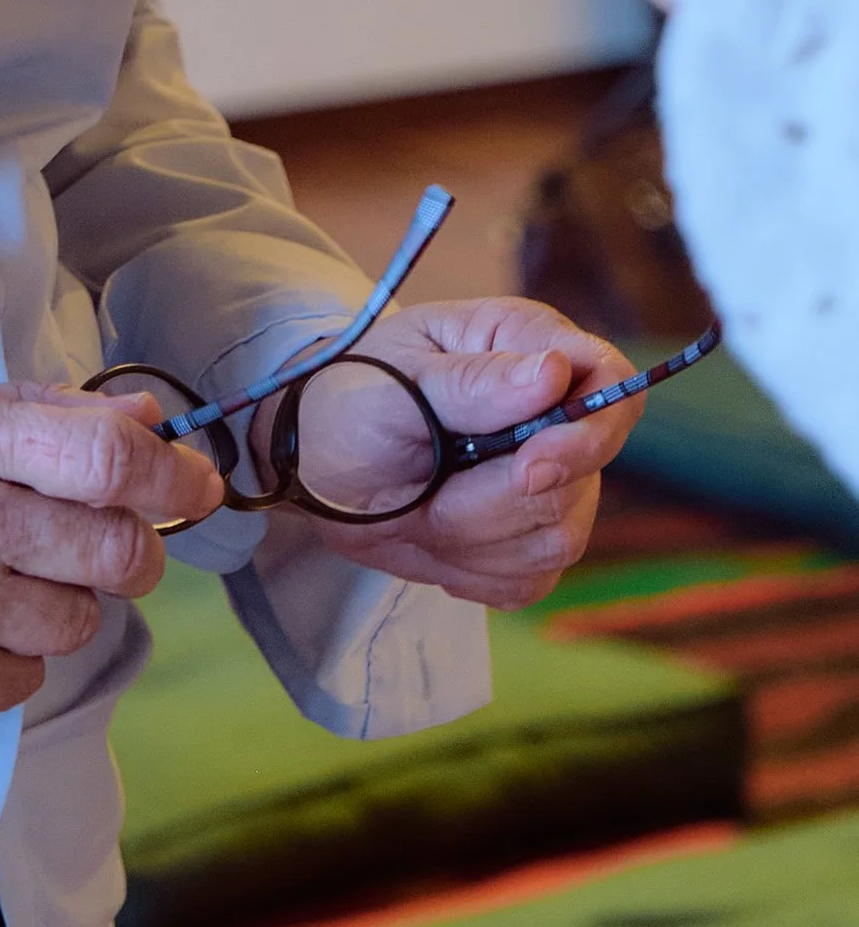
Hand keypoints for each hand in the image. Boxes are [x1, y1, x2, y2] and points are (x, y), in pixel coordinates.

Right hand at [0, 377, 222, 725]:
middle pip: (118, 550)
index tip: (189, 487)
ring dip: (56, 607)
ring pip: (80, 621)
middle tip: (89, 548)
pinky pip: (28, 680)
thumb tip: (145, 425)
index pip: (106, 458)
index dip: (171, 479)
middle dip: (126, 552)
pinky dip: (6, 660)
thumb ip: (29, 413)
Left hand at [281, 295, 643, 604]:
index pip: (612, 385)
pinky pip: (530, 579)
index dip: (588, 434)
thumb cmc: (350, 397)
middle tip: (429, 490)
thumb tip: (555, 371)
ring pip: (558, 538)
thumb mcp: (395, 381)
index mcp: (526, 347)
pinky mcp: (527, 543)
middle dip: (497, 501)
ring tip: (420, 506)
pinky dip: (472, 570)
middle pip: (584, 480)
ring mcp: (548, 484)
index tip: (528, 469)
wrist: (313, 463)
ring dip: (474, 538)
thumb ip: (473, 381)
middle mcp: (550, 415)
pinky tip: (433, 536)